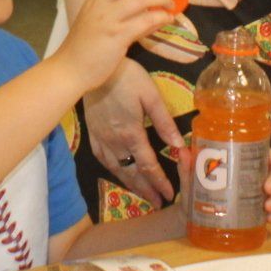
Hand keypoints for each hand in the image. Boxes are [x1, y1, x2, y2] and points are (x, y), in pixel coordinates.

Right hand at [53, 0, 175, 90]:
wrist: (69, 70)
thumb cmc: (86, 46)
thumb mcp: (101, 19)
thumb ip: (124, 10)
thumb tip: (154, 6)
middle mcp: (102, 1)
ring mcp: (108, 18)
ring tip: (171, 5)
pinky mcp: (116, 36)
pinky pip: (144, 21)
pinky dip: (160, 18)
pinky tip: (166, 20)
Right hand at [83, 58, 185, 203]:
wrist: (94, 67)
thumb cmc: (127, 77)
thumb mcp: (151, 96)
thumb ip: (164, 123)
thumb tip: (179, 146)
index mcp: (131, 134)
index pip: (148, 165)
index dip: (159, 182)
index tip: (169, 195)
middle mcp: (115, 142)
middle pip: (132, 172)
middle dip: (146, 189)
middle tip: (157, 203)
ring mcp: (101, 139)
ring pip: (116, 168)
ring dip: (130, 184)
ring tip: (141, 194)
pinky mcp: (91, 133)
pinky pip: (102, 158)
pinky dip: (112, 170)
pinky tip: (118, 172)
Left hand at [173, 146, 270, 223]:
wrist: (191, 218)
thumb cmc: (195, 191)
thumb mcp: (191, 178)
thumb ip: (188, 167)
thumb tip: (183, 151)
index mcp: (241, 163)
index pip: (261, 154)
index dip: (270, 156)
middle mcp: (253, 178)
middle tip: (267, 189)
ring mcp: (258, 196)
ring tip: (267, 207)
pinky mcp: (258, 214)